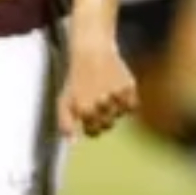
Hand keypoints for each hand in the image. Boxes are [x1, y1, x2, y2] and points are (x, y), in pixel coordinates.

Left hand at [57, 20, 137, 137]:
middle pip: (108, 125)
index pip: (94, 132)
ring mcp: (116, 95)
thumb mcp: (64, 99)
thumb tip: (72, 142)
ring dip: (114, 108)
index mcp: (84, 109)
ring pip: (119, 115)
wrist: (92, 51)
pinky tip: (117, 91)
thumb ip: (65, 123)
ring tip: (105, 92)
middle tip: (97, 102)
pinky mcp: (129, 86)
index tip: (89, 116)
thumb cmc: (76, 78)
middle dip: (102, 117)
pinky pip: (131, 105)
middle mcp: (101, 103)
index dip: (91, 126)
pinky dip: (126, 102)